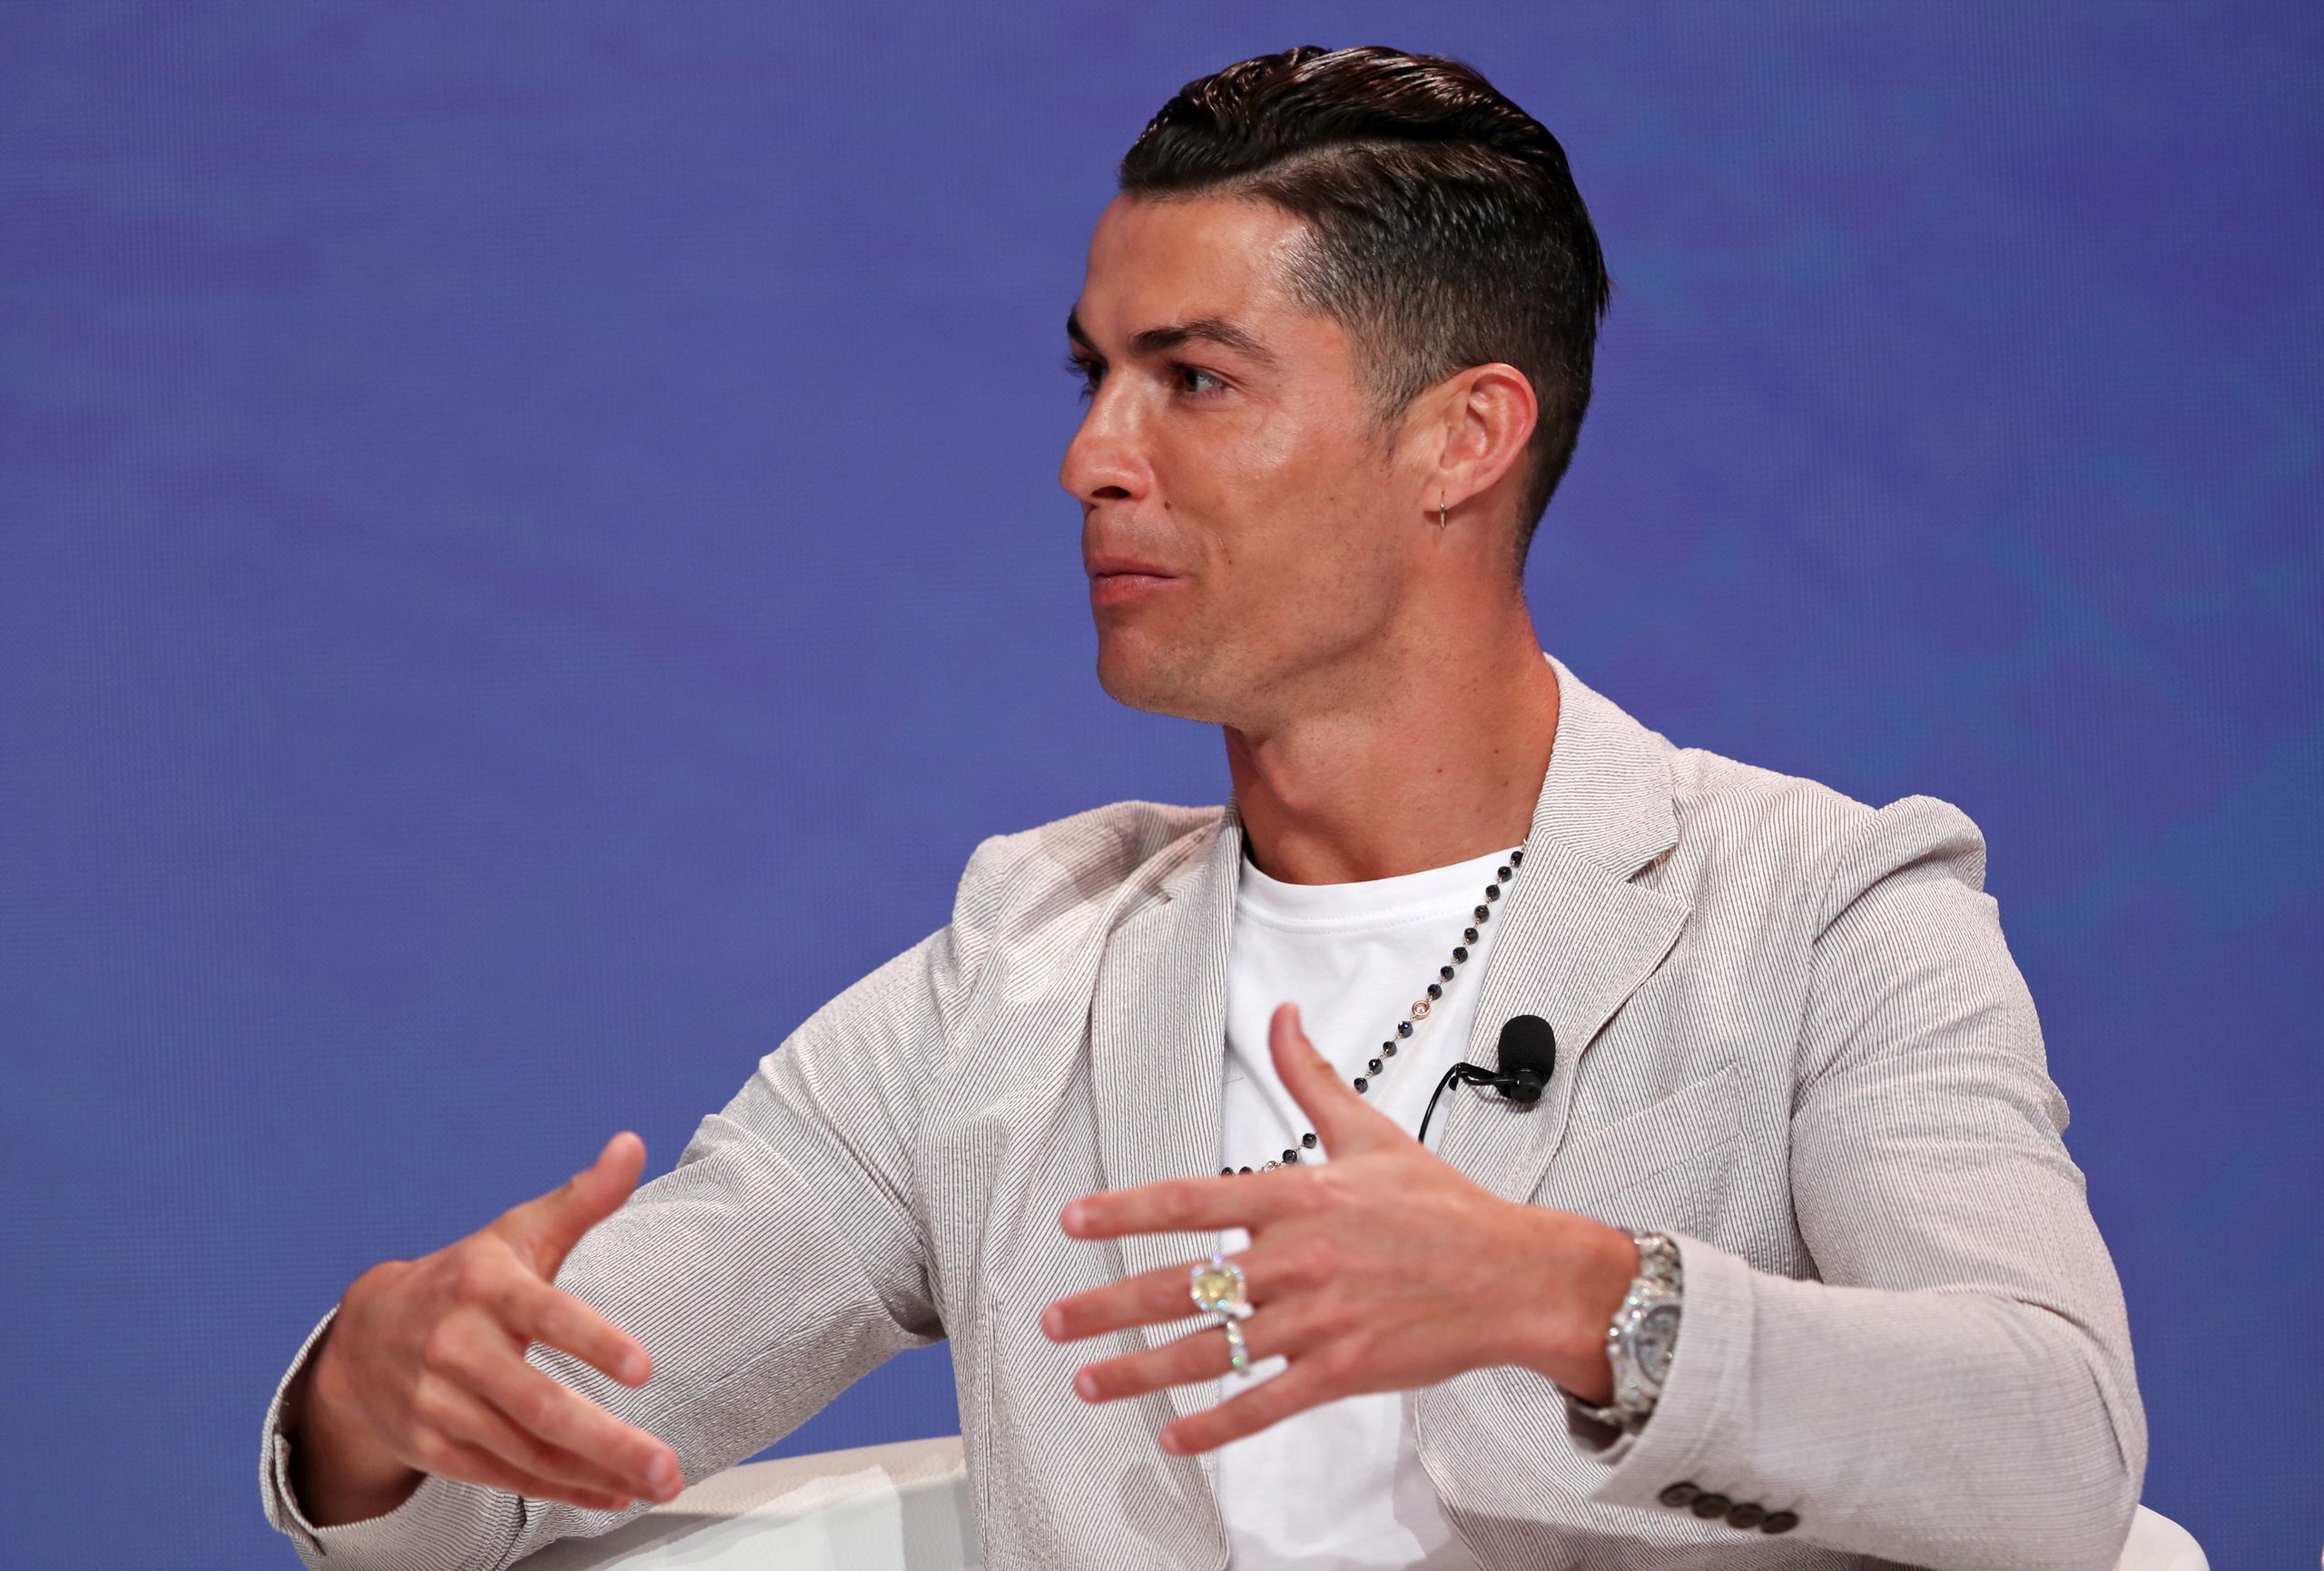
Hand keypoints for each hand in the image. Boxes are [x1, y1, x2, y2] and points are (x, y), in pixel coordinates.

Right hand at [292, 1132, 683, 1523]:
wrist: (363, 1337)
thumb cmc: (465, 1277)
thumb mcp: (517, 1232)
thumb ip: (583, 1197)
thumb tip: (633, 1144)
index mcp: (483, 1285)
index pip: (544, 1315)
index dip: (593, 1342)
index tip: (644, 1368)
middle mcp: (457, 1347)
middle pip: (539, 1403)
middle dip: (608, 1439)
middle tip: (667, 1463)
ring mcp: (441, 1403)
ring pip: (527, 1449)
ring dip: (595, 1472)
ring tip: (657, 1481)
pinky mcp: (435, 1446)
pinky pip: (506, 1475)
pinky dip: (561, 1490)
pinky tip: (610, 1494)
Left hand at [1041, 1002, 1637, 1455]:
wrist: (1517, 1275)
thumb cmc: (1445, 1207)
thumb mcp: (1372, 1132)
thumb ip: (1311, 1077)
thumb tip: (1281, 1016)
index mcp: (1299, 1196)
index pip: (1192, 1200)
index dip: (1125, 1211)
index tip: (1073, 1222)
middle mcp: (1299, 1258)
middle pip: (1185, 1285)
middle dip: (1110, 1308)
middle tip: (1056, 1322)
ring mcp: (1319, 1319)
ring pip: (1214, 1351)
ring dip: (1143, 1372)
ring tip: (1091, 1383)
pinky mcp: (1344, 1369)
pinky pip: (1266, 1404)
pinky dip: (1217, 1425)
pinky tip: (1175, 1437)